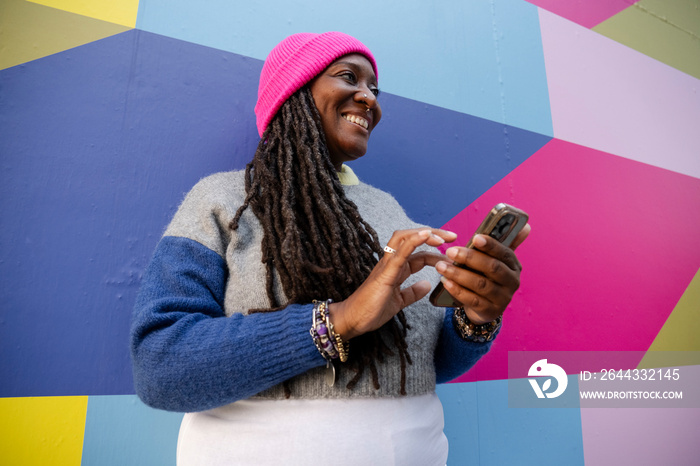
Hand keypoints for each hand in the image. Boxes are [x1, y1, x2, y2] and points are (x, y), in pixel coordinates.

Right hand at [329, 228, 456, 339]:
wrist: (353, 320)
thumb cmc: (371, 310)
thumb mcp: (399, 301)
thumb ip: (412, 292)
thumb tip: (427, 285)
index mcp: (396, 268)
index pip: (419, 253)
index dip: (436, 251)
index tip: (453, 255)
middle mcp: (391, 262)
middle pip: (412, 238)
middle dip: (433, 233)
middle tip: (453, 237)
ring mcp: (387, 265)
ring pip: (404, 238)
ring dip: (425, 234)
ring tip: (442, 236)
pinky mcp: (385, 273)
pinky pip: (399, 252)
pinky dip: (413, 241)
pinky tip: (426, 236)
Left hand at [435, 224, 529, 324]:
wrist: (485, 306)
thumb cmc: (488, 276)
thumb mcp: (497, 261)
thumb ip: (507, 243)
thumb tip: (525, 226)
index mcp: (514, 266)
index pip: (505, 253)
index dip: (491, 245)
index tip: (475, 238)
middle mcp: (512, 282)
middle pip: (492, 268)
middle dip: (470, 258)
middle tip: (450, 252)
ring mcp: (502, 298)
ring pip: (480, 284)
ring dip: (458, 274)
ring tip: (441, 266)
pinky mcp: (490, 311)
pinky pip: (472, 300)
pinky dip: (457, 290)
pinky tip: (446, 282)